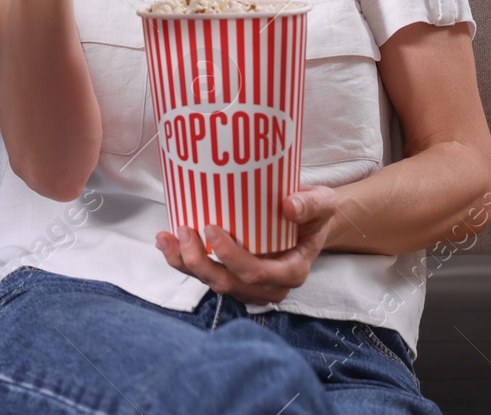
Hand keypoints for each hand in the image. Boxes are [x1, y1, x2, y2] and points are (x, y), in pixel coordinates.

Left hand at [155, 186, 339, 304]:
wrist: (309, 221)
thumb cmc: (314, 213)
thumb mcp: (323, 203)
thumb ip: (311, 204)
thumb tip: (289, 205)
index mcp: (291, 272)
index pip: (258, 274)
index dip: (232, 258)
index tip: (211, 229)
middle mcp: (268, 286)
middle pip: (228, 284)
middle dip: (200, 262)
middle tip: (183, 231)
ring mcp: (247, 285)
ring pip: (212, 282)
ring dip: (185, 263)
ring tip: (166, 238)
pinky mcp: (231, 276)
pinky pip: (205, 275)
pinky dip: (182, 260)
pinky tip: (166, 242)